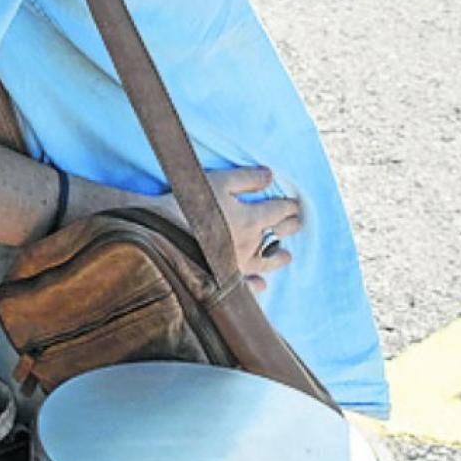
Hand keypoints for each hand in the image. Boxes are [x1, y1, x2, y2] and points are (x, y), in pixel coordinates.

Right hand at [140, 167, 301, 291]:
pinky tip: (261, 284)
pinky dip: (256, 284)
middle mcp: (250, 243)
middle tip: (297, 223)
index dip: (288, 206)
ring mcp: (239, 263)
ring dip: (279, 258)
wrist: (163, 234)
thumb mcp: (219, 181)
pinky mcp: (225, 278)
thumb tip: (270, 176)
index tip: (295, 204)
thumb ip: (246, 178)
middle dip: (289, 226)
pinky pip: (245, 285)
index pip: (278, 210)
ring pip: (267, 262)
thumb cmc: (190, 203)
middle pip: (277, 234)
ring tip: (287, 256)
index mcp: (251, 218)